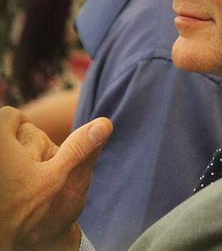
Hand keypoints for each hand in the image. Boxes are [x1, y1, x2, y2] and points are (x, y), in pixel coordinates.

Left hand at [0, 106, 112, 250]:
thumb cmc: (22, 212)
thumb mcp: (56, 179)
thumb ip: (78, 149)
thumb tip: (104, 124)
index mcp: (0, 138)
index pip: (10, 115)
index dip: (23, 126)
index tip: (32, 148)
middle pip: (2, 132)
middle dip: (16, 145)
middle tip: (26, 170)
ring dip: (8, 160)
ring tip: (15, 183)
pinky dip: (4, 173)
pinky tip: (7, 192)